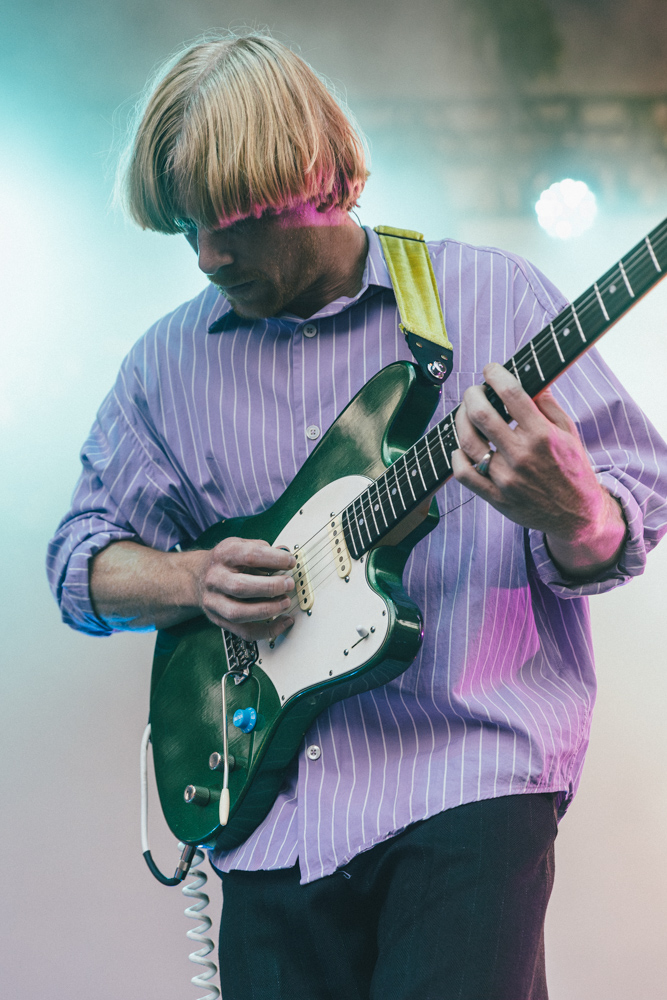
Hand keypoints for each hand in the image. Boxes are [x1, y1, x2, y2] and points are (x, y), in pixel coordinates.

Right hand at [194, 537, 295, 640]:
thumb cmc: (226, 562)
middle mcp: (215, 578)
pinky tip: (282, 622)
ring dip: (268, 609)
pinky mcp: (219, 619)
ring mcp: (214, 601)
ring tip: (285, 602)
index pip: (250, 556)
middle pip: (241, 587)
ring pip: (239, 612)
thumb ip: (264, 550)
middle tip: (288, 584)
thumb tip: (287, 558)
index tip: (290, 562)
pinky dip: (267, 630)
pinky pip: (244, 631)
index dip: (274, 559)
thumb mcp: (241, 545)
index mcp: (223, 555)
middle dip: (270, 587)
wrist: (198, 576)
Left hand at [451, 363, 625, 576]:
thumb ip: (548, 405)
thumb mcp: (569, 433)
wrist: (577, 515)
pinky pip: (464, 474)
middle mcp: (522, 455)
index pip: (511, 394)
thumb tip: (530, 379)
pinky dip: (456, 457)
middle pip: (481, 415)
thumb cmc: (573, 469)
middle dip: (472, 395)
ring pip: (468, 443)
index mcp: (542, 435)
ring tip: (465, 415)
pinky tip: (461, 447)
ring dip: (460, 421)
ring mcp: (506, 478)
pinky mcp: (496, 497)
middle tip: (474, 391)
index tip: (491, 370)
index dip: (496, 375)